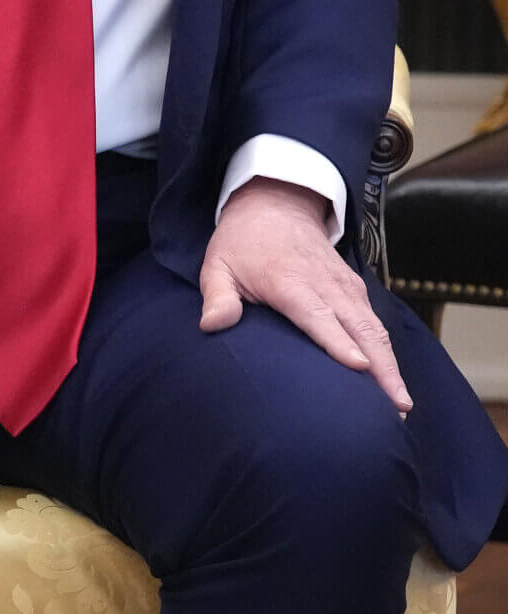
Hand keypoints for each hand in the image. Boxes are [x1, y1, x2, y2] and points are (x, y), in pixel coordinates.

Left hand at [200, 177, 411, 414]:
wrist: (275, 204)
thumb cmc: (242, 242)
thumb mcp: (218, 264)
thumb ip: (217, 296)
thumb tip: (211, 325)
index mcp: (290, 282)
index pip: (318, 316)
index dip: (339, 342)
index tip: (359, 368)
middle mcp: (326, 285)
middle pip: (361, 330)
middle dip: (382, 369)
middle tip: (396, 408)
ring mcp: (345, 286)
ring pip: (375, 329)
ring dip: (391, 365)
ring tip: (401, 405)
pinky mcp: (355, 288)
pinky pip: (375, 323)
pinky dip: (386, 351)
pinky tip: (391, 380)